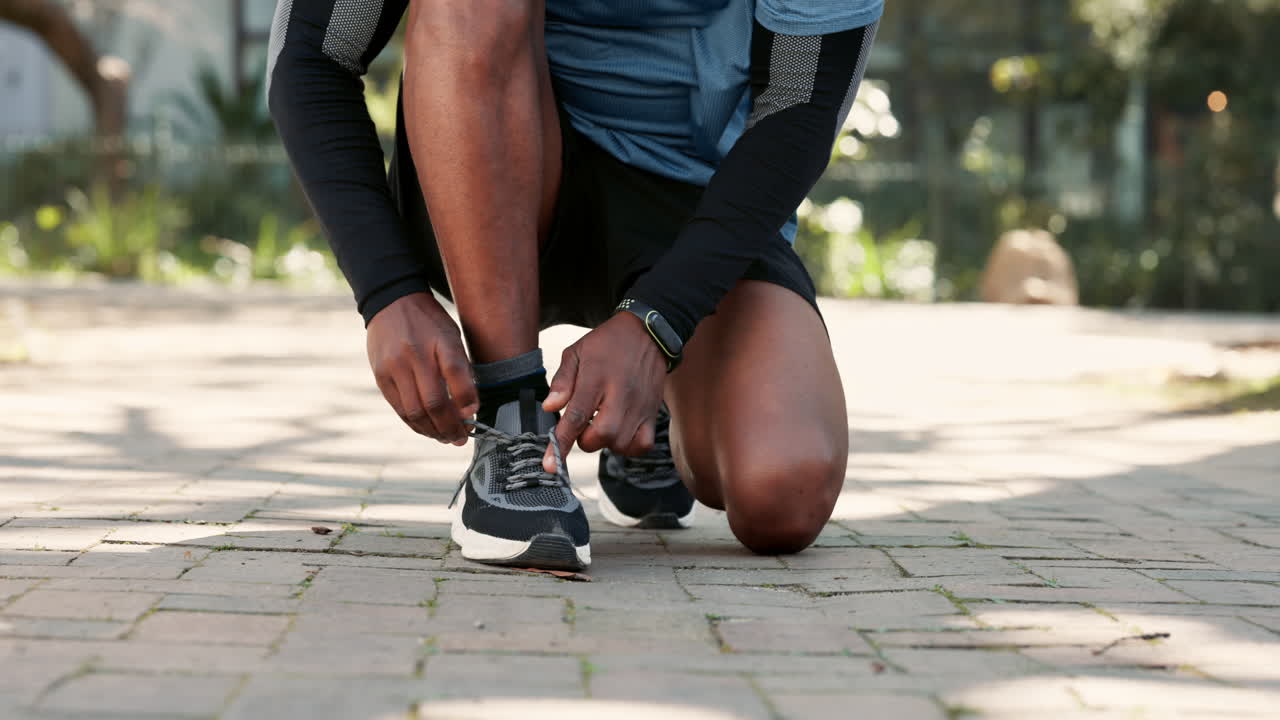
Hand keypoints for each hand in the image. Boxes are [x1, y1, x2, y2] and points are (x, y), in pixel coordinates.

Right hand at [366, 292, 477, 444]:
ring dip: (433, 431)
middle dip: (450, 427)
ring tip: (446, 438)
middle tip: (461, 438)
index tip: (474, 416)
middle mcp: (416, 354)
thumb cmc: (430, 324)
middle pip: (434, 402)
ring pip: (415, 412)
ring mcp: (394, 366)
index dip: (467, 401)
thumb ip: (460, 368)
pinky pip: (399, 409)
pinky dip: (415, 424)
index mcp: (441, 341)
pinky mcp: (380, 376)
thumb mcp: (452, 335)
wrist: (392, 302)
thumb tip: (468, 409)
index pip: (456, 375)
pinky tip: (427, 429)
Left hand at [541, 311, 667, 472]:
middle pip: (602, 435)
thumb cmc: (607, 344)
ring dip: (605, 443)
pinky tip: (620, 434)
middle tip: (582, 427)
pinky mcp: (653, 412)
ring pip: (620, 444)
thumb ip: (562, 381)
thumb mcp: (576, 353)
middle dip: (585, 440)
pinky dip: (628, 448)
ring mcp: (640, 405)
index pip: (577, 416)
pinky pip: (642, 445)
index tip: (549, 465)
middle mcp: (621, 394)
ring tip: (601, 425)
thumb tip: (549, 408)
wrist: (647, 333)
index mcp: (597, 378)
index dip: (561, 443)